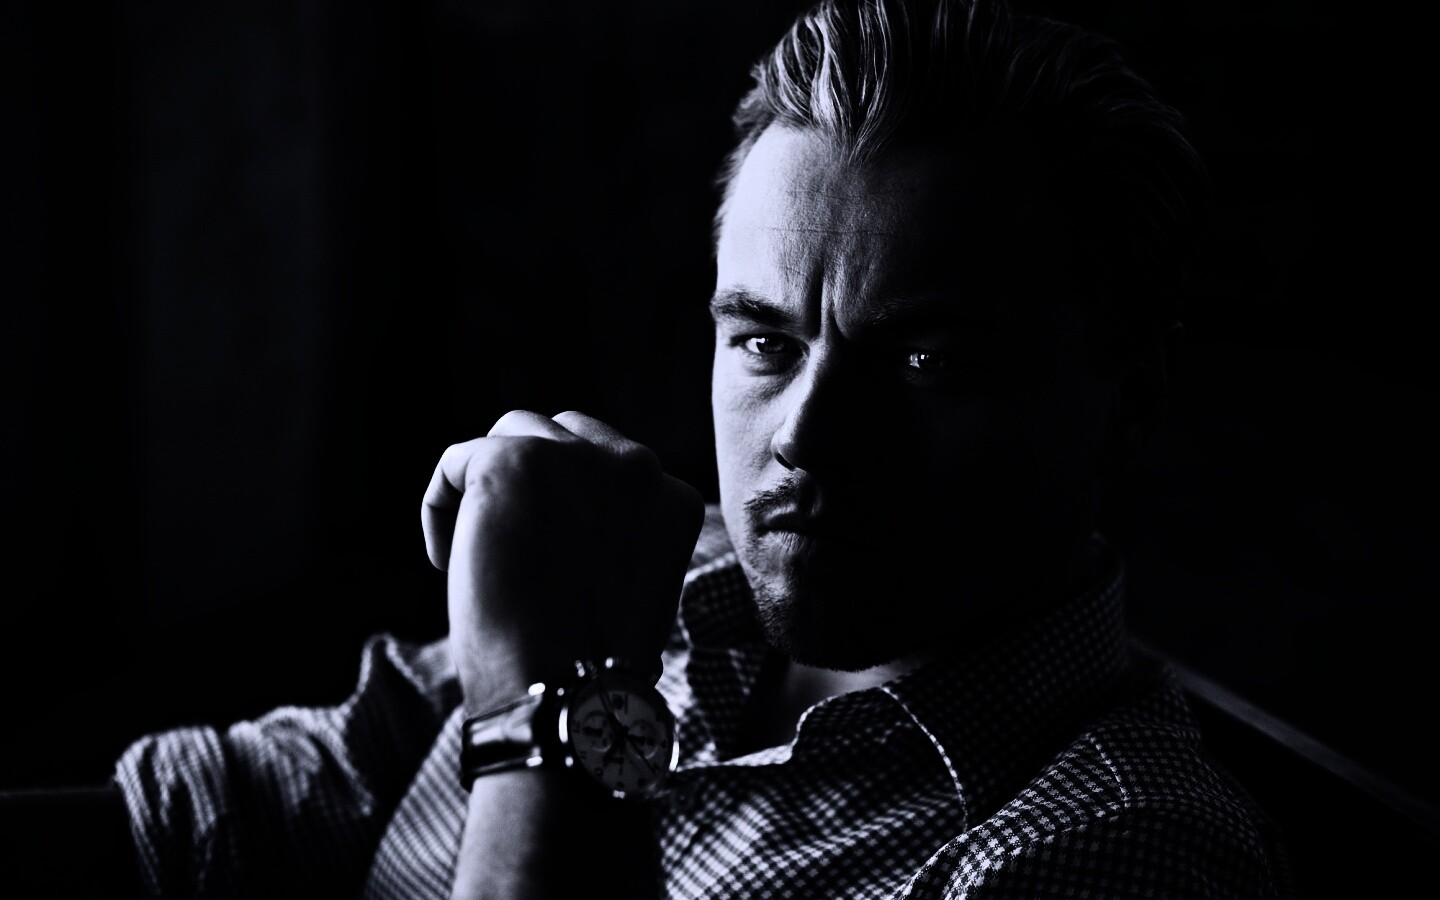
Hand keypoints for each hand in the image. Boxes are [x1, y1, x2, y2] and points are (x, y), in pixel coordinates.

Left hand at [421, 410, 704, 713]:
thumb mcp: (633, 590)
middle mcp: (633, 466)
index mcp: (672, 499)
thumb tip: (566, 519)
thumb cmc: (590, 664)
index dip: (566, 503)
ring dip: (488, 489)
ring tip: (478, 553)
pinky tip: (450, 562)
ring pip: (511, 435)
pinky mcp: (510, 461)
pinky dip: (440, 510)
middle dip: (530, 482)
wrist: (561, 686)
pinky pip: (457, 462)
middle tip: (511, 545)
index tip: (546, 554)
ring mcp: (572, 458)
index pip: (608, 464)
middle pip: (563, 435)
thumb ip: (619, 534)